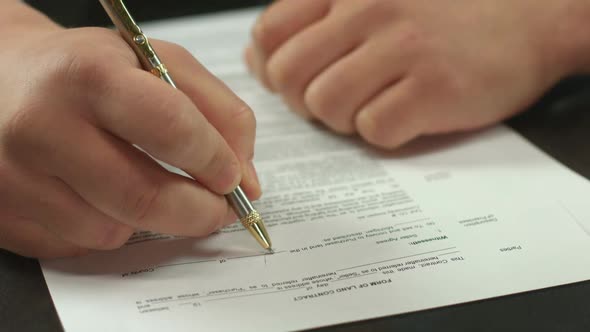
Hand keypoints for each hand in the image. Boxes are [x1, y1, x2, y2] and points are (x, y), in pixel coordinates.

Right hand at [0, 6, 259, 257]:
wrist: (2, 77)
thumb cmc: (87, 68)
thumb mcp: (157, 63)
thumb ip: (218, 112)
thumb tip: (248, 179)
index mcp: (90, 75)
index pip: (171, 127)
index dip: (215, 161)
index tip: (233, 177)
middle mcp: (42, 126)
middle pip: (145, 197)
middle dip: (199, 212)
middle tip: (218, 209)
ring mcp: (16, 177)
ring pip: (112, 231)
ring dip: (145, 219)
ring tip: (137, 182)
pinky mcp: (4, 214)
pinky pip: (78, 245)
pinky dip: (105, 226)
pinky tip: (96, 193)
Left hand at [246, 0, 589, 147]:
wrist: (532, 19)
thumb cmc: (447, 15)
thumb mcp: (374, 1)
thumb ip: (311, 23)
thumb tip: (258, 57)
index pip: (271, 32)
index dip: (272, 67)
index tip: (296, 79)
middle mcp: (370, 10)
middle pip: (289, 76)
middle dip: (303, 100)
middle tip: (333, 100)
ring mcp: (402, 48)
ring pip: (325, 106)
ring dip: (342, 119)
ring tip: (374, 105)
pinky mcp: (432, 88)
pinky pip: (372, 130)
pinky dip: (382, 133)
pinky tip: (404, 114)